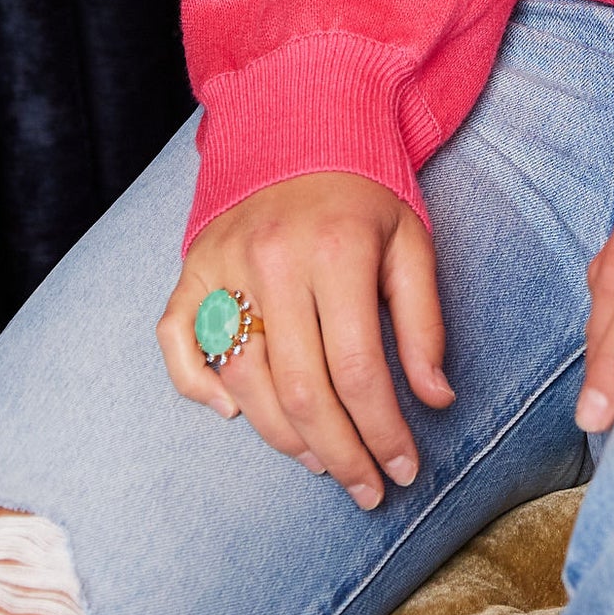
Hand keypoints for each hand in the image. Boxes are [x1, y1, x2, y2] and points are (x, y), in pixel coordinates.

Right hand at [158, 172, 453, 509]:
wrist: (304, 125)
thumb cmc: (366, 195)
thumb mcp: (412, 243)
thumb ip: (424, 323)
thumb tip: (436, 400)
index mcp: (335, 251)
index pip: (357, 370)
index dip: (382, 431)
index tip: (403, 468)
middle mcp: (272, 261)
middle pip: (299, 390)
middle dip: (339, 453)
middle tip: (366, 489)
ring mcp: (223, 265)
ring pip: (243, 381)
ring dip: (284, 437)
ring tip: (325, 460)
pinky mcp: (191, 268)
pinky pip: (177, 341)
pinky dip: (199, 387)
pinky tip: (237, 415)